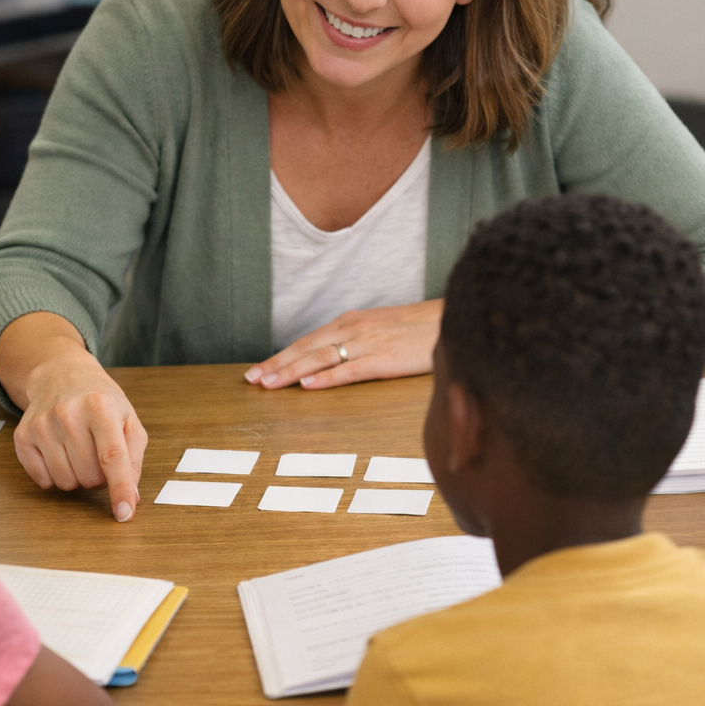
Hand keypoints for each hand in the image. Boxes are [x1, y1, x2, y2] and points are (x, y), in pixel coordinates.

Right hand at [0, 313, 147, 521]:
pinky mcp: (22, 436)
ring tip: (80, 450)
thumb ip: (133, 458)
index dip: (120, 488)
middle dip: (99, 475)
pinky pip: (43, 481)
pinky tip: (60, 452)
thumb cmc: (101, 401)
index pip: (112, 457)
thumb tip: (131, 497)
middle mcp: (68, 414)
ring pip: (66, 483)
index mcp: (100, 407)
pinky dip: (55, 475)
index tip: (125, 513)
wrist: (62, 375)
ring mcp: (41, 425)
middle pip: (89, 476)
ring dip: (77, 476)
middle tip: (98, 452)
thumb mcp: (128, 419)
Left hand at [244, 299, 443, 390]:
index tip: (259, 370)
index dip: (281, 356)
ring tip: (269, 384)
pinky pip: (349, 370)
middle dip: (276, 365)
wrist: (453, 319)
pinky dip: (326, 378)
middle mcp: (354, 329)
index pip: (308, 341)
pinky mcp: (384, 359)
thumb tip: (338, 358)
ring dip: (291, 372)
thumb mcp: (383, 330)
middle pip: (306, 349)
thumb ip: (360, 341)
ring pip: (320, 359)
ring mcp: (368, 343)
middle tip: (251, 380)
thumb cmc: (421, 328)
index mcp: (352, 322)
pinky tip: (308, 386)